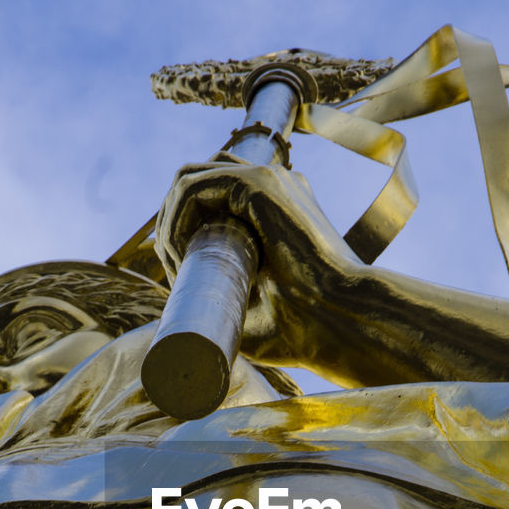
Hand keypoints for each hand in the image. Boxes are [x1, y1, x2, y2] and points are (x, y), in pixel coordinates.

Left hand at [154, 158, 363, 363]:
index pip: (214, 197)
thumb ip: (229, 301)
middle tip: (172, 267)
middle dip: (171, 221)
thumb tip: (190, 319)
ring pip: (189, 179)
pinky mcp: (257, 182)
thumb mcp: (254, 311)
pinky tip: (177, 249)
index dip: (184, 229)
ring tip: (172, 261)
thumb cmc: (304, 329)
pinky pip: (193, 185)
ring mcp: (266, 179)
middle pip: (198, 182)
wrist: (339, 320)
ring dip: (169, 219)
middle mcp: (273, 187)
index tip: (179, 273)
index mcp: (278, 210)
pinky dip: (175, 214)